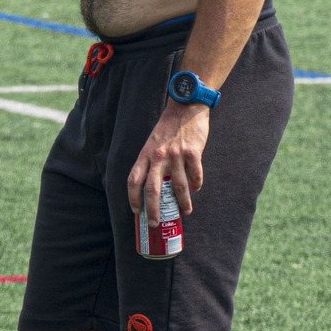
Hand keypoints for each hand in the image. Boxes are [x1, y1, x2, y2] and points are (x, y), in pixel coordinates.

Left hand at [127, 101, 210, 224]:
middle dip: (154, 210)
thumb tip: (155, 187)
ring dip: (183, 203)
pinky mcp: (193, 152)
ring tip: (186, 211)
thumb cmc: (168, 128)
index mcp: (146, 154)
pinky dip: (196, 184)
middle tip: (156, 223)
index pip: (134, 180)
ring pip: (178, 186)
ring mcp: (176, 155)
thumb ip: (152, 161)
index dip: (133, 198)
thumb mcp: (153, 143)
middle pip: (153, 189)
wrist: (185, 107)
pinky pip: (195, 175)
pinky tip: (196, 189)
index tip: (137, 211)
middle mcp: (158, 156)